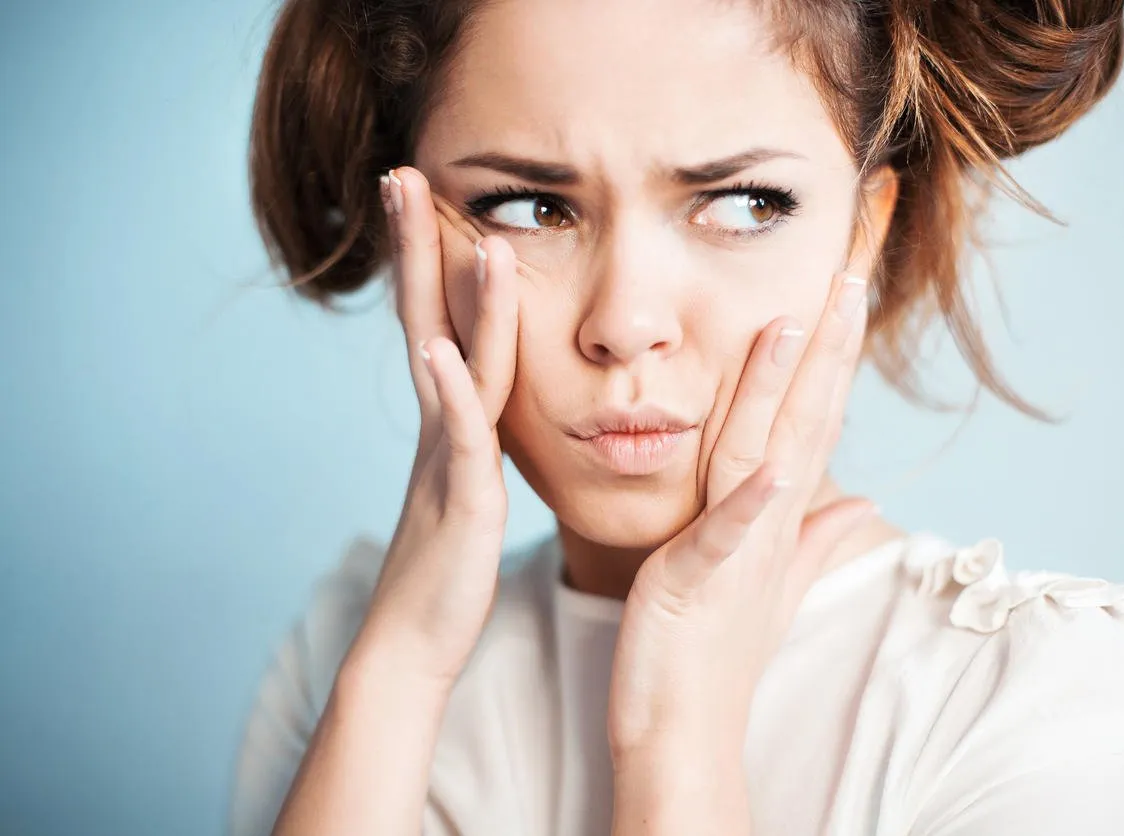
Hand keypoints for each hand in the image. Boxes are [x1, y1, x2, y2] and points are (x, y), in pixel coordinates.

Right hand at [357, 167, 519, 687]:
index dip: (433, 262)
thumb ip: (466, 442)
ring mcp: (446, 460)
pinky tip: (439, 350)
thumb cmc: (443, 573)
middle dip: (418, 247)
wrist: (413, 642)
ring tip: (468, 237)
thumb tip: (471, 403)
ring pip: (453, 364)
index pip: (439, 325)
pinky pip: (457, 438)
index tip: (426, 199)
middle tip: (403, 175)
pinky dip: (449, 392)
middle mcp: (441, 428)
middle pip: (428, 319)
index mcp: (450, 423)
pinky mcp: (460, 501)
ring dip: (458, 299)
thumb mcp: (460, 490)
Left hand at [608, 273, 873, 758]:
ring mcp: (742, 549)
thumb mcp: (767, 579)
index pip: (815, 414)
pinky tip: (777, 472)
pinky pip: (732, 537)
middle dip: (828, 342)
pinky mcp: (702, 581)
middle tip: (849, 268)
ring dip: (785, 391)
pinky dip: (756, 505)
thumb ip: (811, 536)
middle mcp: (769, 519)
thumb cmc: (714, 647)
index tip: (847, 284)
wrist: (683, 727)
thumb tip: (856, 502)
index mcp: (775, 510)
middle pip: (806, 416)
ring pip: (769, 453)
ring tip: (798, 323)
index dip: (835, 351)